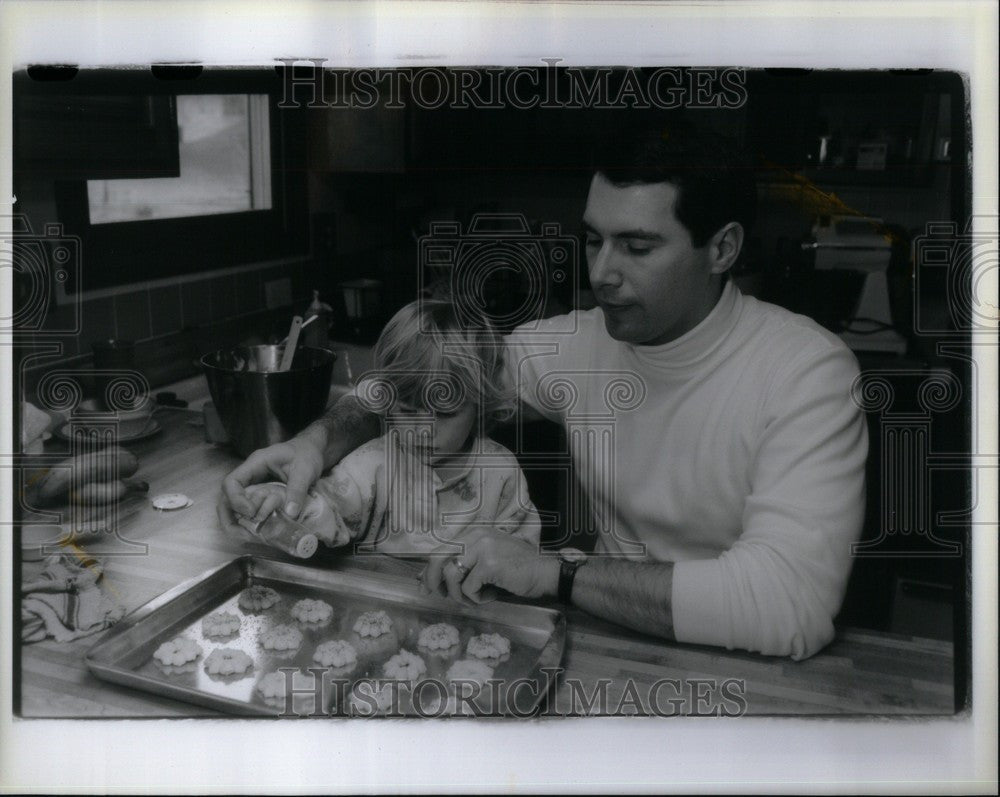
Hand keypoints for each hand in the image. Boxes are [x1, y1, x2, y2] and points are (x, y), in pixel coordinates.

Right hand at [217, 429, 325, 534]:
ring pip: (233, 507)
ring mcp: (252, 486)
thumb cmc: (306, 455)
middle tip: (246, 534)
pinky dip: (249, 523)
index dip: (236, 500)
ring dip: (238, 523)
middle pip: (225, 498)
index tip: (251, 513)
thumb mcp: (305, 470)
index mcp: (255, 464)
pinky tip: (259, 532)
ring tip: (252, 536)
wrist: (312, 450)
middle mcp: (249, 476)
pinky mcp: (259, 495)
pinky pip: (246, 510)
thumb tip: (290, 513)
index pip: (231, 482)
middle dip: (231, 518)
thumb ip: (297, 489)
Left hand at [421, 528, 558, 604]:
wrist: (545, 574)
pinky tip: (491, 596)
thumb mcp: (488, 560)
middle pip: (439, 557)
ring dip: (459, 594)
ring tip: (475, 599)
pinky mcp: (489, 564)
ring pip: (452, 576)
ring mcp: (483, 548)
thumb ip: (464, 565)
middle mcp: (477, 536)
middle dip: (433, 579)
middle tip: (437, 595)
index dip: (430, 569)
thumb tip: (431, 578)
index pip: (442, 548)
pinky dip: (477, 599)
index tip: (427, 585)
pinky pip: (469, 588)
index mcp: (475, 533)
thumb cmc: (518, 570)